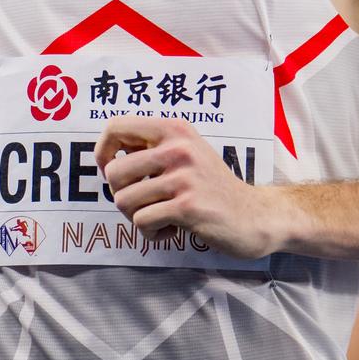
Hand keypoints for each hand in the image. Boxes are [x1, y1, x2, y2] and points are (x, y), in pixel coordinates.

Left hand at [95, 116, 285, 259]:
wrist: (255, 215)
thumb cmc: (212, 187)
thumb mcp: (185, 153)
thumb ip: (151, 149)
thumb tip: (106, 159)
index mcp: (174, 129)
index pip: (115, 127)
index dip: (103, 152)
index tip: (111, 170)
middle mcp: (178, 148)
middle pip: (113, 173)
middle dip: (122, 195)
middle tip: (146, 204)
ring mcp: (183, 177)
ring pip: (124, 201)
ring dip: (138, 217)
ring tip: (163, 216)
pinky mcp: (187, 206)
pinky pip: (142, 222)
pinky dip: (153, 233)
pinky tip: (174, 229)